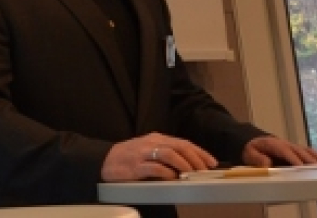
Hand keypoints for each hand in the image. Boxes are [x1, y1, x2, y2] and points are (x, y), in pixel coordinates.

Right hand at [101, 132, 217, 181]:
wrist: (104, 160)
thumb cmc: (130, 157)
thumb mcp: (149, 150)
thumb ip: (166, 153)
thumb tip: (190, 164)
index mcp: (157, 138)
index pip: (184, 143)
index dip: (200, 152)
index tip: (212, 162)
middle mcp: (152, 143)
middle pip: (180, 147)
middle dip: (196, 159)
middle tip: (204, 171)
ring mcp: (143, 154)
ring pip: (169, 154)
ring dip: (184, 165)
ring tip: (191, 174)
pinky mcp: (136, 166)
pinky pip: (155, 168)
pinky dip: (167, 173)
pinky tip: (174, 178)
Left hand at [242, 136, 316, 166]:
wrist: (253, 141)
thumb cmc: (251, 149)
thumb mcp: (249, 154)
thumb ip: (257, 159)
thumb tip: (267, 164)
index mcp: (274, 144)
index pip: (285, 151)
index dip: (294, 159)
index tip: (301, 167)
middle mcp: (286, 144)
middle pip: (300, 152)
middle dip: (309, 161)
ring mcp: (293, 147)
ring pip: (308, 151)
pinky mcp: (297, 151)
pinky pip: (310, 152)